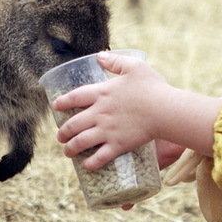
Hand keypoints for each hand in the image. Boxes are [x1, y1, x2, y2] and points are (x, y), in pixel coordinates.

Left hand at [54, 52, 170, 170]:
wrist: (165, 109)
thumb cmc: (152, 87)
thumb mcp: (134, 67)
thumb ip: (115, 61)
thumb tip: (99, 55)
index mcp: (102, 93)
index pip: (73, 97)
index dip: (62, 102)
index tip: (56, 106)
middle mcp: (100, 113)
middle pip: (72, 124)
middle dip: (63, 132)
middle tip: (60, 136)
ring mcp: (107, 130)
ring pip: (80, 142)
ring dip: (70, 149)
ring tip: (67, 152)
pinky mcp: (118, 145)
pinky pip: (99, 157)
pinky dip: (90, 163)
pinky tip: (86, 166)